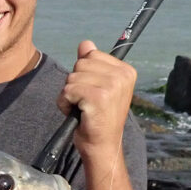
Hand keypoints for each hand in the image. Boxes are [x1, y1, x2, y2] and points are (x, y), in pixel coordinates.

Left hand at [57, 40, 136, 163]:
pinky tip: (77, 114)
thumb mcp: (97, 86)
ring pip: (72, 77)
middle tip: (86, 103)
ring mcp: (112, 86)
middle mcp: (122, 76)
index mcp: (126, 70)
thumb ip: (92, 64)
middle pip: (80, 63)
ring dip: (69, 95)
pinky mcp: (98, 97)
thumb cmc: (98, 117)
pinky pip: (67, 90)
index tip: (93, 92)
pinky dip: (64, 103)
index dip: (84, 73)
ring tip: (82, 109)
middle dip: (75, 83)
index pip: (92, 54)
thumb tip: (85, 43)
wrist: (102, 145)